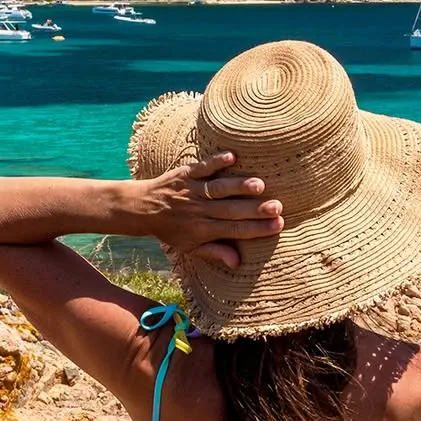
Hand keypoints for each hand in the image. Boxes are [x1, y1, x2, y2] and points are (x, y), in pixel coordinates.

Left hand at [141, 151, 283, 269]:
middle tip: (277, 207)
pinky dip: (215, 162)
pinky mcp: (185, 174)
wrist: (142, 208)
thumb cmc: (171, 230)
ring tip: (260, 185)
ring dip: (239, 186)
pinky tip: (232, 157)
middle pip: (231, 210)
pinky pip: (201, 167)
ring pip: (218, 189)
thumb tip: (238, 263)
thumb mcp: (190, 247)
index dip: (256, 228)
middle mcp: (199, 210)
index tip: (278, 225)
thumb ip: (215, 253)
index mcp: (203, 230)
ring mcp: (192, 191)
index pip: (234, 230)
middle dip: (255, 209)